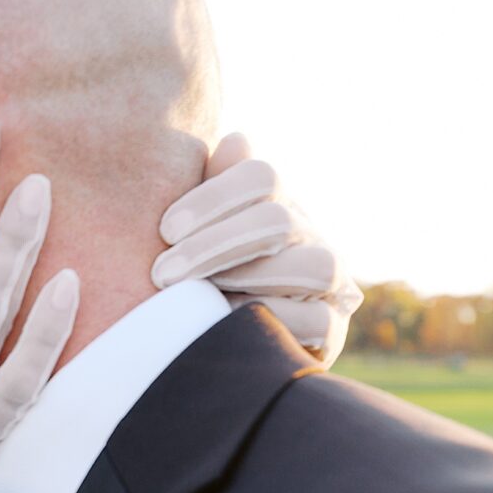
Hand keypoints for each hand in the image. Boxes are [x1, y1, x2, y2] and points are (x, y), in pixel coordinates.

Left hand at [152, 134, 362, 367]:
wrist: (206, 352)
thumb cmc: (187, 283)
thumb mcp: (189, 238)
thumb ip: (204, 194)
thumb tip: (236, 140)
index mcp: (272, 203)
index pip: (260, 176)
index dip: (213, 197)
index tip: (165, 230)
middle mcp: (308, 235)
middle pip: (278, 219)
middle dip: (215, 245)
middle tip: (162, 273)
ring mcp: (328, 284)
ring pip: (313, 265)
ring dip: (247, 278)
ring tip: (193, 299)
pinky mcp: (330, 330)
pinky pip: (317, 321)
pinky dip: (269, 321)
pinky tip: (221, 326)